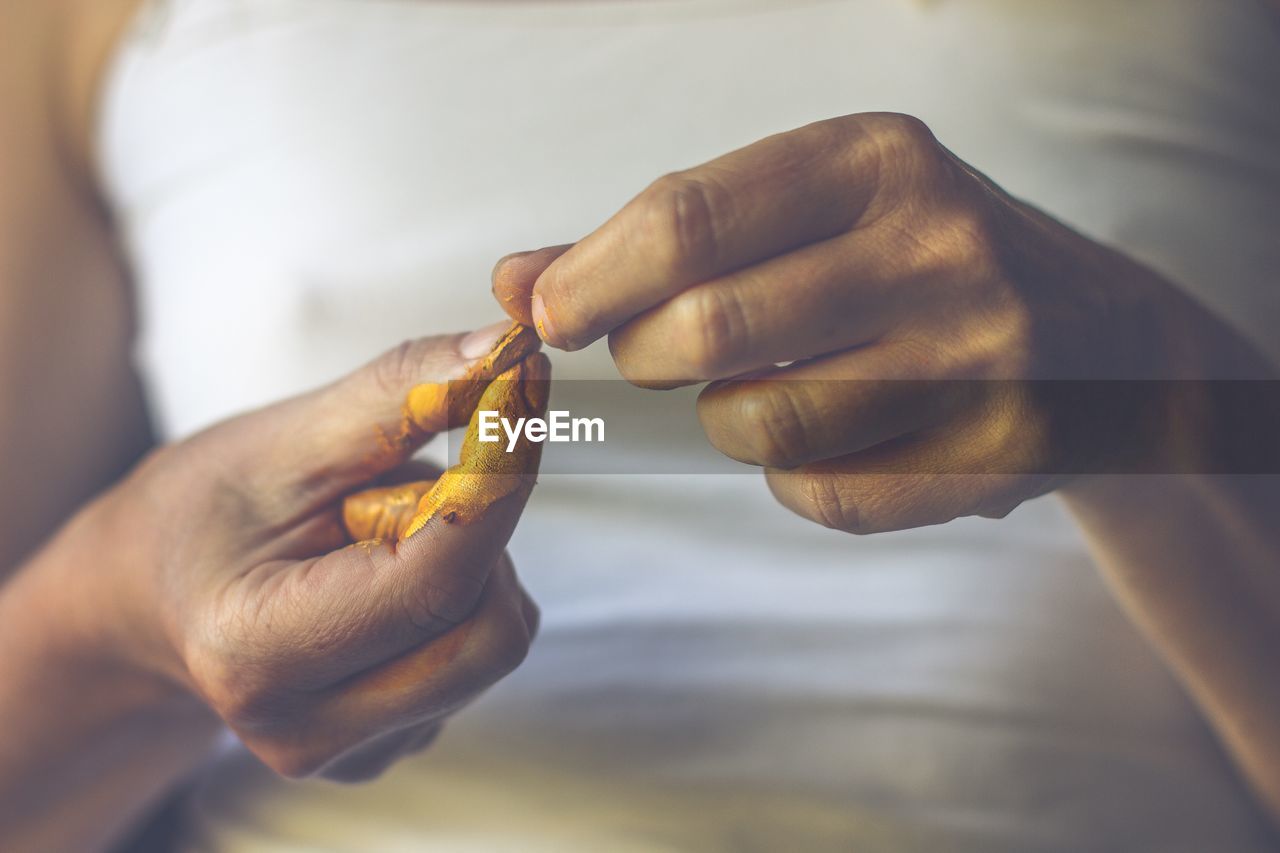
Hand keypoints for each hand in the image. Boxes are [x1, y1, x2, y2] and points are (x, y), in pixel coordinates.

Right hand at [69, 321, 547, 780]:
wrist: (157, 589)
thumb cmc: (210, 508)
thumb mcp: (287, 437)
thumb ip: (402, 392)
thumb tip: (508, 352)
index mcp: (258, 656)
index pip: (437, 579)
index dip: (498, 479)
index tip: (523, 388)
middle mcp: (307, 730)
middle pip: (490, 628)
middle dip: (480, 533)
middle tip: (407, 485)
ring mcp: (353, 752)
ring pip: (497, 641)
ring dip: (472, 563)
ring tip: (380, 534)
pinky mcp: (390, 747)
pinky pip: (480, 658)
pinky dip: (462, 597)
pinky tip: (388, 577)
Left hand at [494, 113, 1267, 532]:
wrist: (1101, 342)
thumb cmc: (913, 264)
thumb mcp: (808, 214)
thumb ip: (658, 240)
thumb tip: (514, 280)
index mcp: (877, 159)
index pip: (691, 218)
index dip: (595, 278)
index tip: (548, 316)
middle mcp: (940, 244)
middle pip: (708, 330)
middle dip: (647, 359)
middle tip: (655, 358)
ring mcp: (982, 353)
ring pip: (758, 426)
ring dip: (723, 424)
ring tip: (760, 395)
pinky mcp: (999, 452)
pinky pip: (824, 495)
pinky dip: (796, 479)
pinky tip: (839, 439)